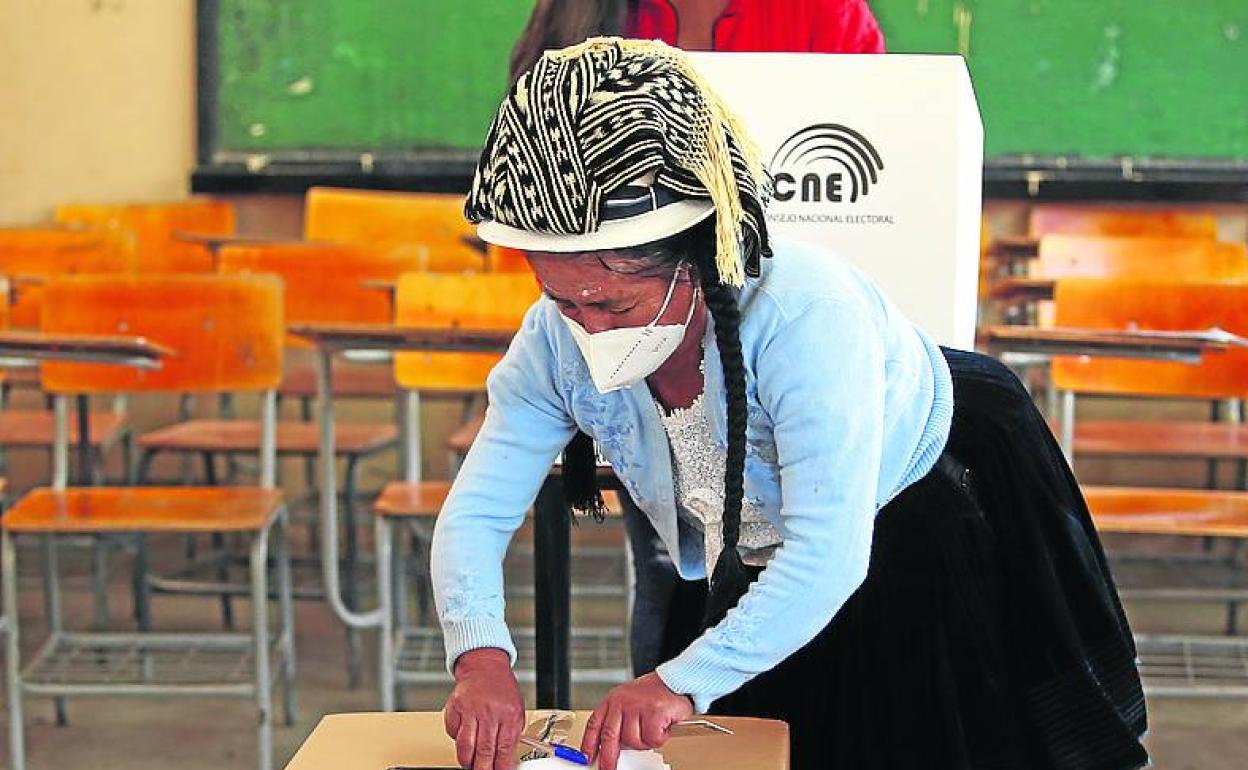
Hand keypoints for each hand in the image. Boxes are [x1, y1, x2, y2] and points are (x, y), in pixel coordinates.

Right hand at [443, 648, 524, 769]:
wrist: (485, 666)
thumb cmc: (502, 688)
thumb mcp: (517, 709)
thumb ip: (513, 733)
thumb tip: (508, 758)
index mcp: (508, 714)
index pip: (504, 748)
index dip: (501, 766)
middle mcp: (489, 712)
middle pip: (484, 750)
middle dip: (483, 768)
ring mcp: (470, 710)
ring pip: (465, 745)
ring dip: (467, 760)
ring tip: (470, 764)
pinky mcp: (455, 708)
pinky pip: (452, 732)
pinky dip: (456, 741)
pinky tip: (463, 741)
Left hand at [581, 672, 693, 769]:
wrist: (674, 680)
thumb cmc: (652, 693)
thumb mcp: (627, 702)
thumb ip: (618, 721)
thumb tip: (611, 747)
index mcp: (612, 700)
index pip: (595, 724)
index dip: (588, 743)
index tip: (586, 757)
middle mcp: (622, 702)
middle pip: (609, 736)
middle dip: (608, 758)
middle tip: (608, 769)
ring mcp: (637, 706)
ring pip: (633, 741)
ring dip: (645, 742)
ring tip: (652, 729)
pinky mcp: (653, 711)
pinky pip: (652, 739)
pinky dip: (660, 737)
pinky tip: (662, 726)